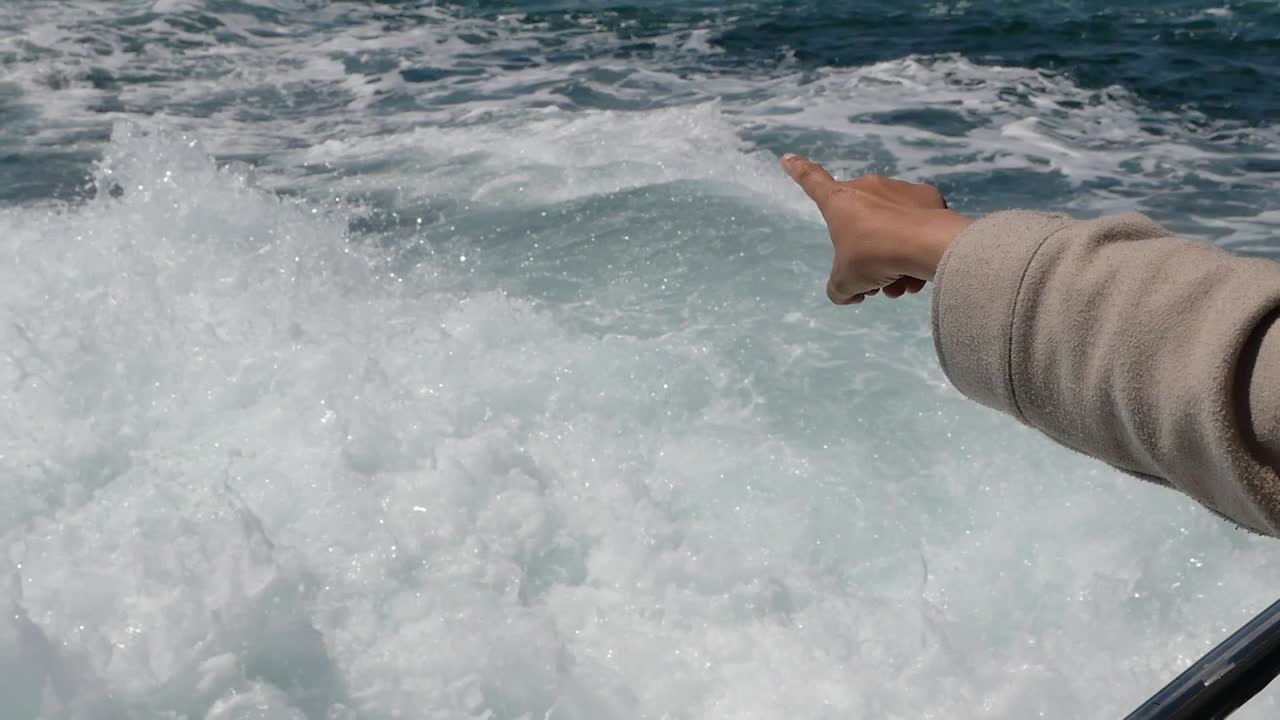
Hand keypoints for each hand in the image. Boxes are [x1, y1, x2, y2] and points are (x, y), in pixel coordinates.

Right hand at [782, 154, 973, 304]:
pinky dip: (918, 246)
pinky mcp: (929, 196)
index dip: (798, 170)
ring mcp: (899, 189)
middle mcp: (868, 187)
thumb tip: (849, 294)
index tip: (788, 158)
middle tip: (878, 283)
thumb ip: (840, 289)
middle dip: (867, 256)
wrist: (927, 244)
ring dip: (894, 258)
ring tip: (902, 284)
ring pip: (891, 228)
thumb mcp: (846, 282)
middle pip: (861, 226)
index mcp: (839, 201)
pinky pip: (918, 223)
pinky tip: (923, 269)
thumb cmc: (876, 257)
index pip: (812, 181)